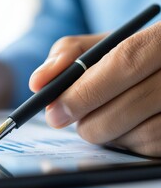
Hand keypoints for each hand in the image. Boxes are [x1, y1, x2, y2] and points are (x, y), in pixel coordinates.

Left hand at [29, 22, 160, 155]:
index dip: (84, 92)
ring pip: (140, 134)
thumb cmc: (123, 57)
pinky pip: (149, 148)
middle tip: (64, 121)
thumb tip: (38, 83)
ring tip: (96, 119)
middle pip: (129, 104)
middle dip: (88, 120)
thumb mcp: (98, 46)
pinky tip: (118, 128)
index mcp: (160, 39)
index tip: (54, 111)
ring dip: (104, 133)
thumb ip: (67, 56)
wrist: (158, 70)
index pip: (123, 64)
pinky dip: (123, 143)